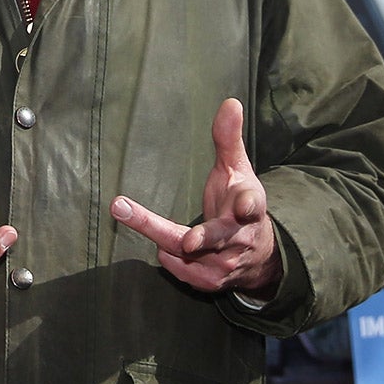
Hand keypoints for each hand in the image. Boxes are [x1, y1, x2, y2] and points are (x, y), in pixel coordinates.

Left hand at [111, 98, 281, 296]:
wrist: (258, 253)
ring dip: (161, 240)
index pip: (253, 207)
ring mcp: (227, 264)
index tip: (245, 206)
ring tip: (125, 211)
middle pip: (215, 238)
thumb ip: (229, 138)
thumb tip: (229, 102)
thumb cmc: (240, 202)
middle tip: (186, 240)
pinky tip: (160, 246)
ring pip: (188, 255)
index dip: (249, 207)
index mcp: (250, 208)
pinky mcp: (211, 282)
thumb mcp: (237, 169)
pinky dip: (168, 258)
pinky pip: (180, 270)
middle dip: (200, 239)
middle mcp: (239, 239)